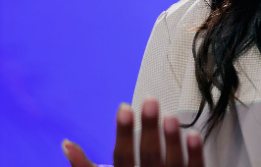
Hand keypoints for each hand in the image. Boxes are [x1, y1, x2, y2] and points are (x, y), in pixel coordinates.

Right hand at [62, 97, 204, 166]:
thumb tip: (66, 143)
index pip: (122, 159)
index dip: (123, 134)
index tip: (124, 107)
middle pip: (149, 158)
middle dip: (149, 129)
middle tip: (150, 100)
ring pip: (173, 165)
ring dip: (172, 141)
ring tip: (170, 116)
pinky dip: (195, 156)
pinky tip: (193, 135)